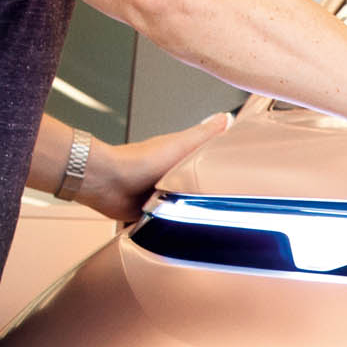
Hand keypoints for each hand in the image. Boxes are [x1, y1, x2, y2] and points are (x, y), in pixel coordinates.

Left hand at [82, 111, 232, 223]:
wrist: (108, 183)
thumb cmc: (138, 162)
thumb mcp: (180, 145)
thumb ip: (203, 135)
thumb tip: (225, 118)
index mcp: (181, 158)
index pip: (209, 161)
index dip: (224, 167)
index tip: (239, 173)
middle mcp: (171, 177)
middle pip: (200, 186)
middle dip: (210, 194)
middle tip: (227, 202)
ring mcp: (161, 196)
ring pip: (187, 206)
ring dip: (193, 212)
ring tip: (208, 217)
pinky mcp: (152, 214)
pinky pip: (170, 223)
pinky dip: (176, 227)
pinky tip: (185, 228)